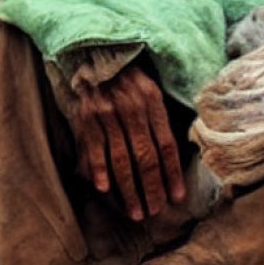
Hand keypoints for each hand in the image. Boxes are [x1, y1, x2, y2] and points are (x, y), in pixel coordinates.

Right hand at [68, 61, 185, 220]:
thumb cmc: (130, 76)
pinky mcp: (87, 117)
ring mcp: (108, 114)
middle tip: (155, 211)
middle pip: (145, 157)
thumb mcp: (153, 89)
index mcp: (153, 101)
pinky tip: (105, 189)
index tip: (177, 198)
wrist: (97, 52)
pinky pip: (95, 148)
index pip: (167, 145)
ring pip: (121, 159)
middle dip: (152, 188)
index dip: (172, 173)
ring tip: (136, 211)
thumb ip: (161, 120)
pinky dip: (99, 169)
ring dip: (129, 189)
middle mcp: (132, 109)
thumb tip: (173, 156)